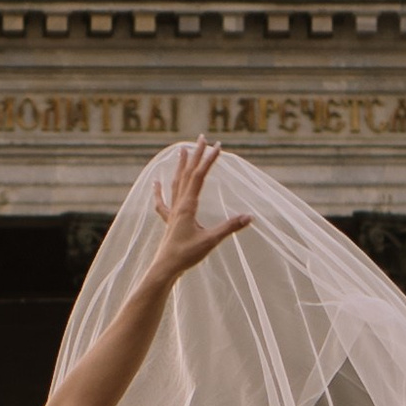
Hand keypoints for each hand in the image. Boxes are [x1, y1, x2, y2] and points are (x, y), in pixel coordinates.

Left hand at [148, 138, 252, 282]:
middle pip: (187, 174)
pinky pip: (162, 201)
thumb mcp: (211, 241)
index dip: (209, 161)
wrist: (165, 267)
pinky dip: (159, 190)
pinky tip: (155, 182)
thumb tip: (250, 217)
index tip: (218, 146)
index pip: (199, 177)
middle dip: (196, 155)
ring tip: (182, 150)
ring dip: (181, 165)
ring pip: (176, 182)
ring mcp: (172, 212)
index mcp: (188, 206)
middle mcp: (178, 205)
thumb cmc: (187, 255)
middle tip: (201, 138)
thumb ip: (230, 227)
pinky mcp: (169, 221)